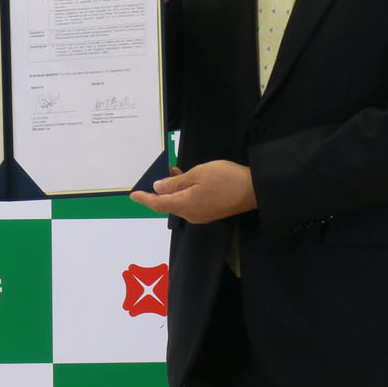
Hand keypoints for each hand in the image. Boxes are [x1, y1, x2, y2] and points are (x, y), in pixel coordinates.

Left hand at [129, 160, 254, 223]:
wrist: (254, 190)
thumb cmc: (226, 178)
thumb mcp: (198, 174)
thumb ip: (176, 182)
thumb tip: (158, 188)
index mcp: (186, 205)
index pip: (158, 203)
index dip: (145, 199)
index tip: (133, 195)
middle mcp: (191, 214)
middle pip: (168, 204)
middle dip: (159, 191)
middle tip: (155, 175)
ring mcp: (201, 215)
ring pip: (179, 203)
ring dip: (173, 190)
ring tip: (172, 172)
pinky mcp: (209, 212)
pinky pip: (190, 203)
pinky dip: (183, 192)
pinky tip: (185, 179)